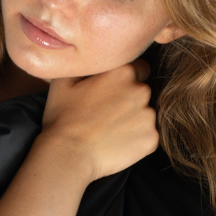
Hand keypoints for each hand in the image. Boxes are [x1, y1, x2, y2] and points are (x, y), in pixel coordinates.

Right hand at [40, 58, 158, 181]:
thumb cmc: (63, 118)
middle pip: (143, 92)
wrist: (69, 155)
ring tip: (112, 132)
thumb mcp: (64, 80)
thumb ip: (85, 65)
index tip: (113, 93)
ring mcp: (148, 116)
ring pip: (146, 115)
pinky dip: (138, 141)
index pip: (139, 68)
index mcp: (124, 71)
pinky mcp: (151, 139)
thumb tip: (90, 60)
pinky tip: (118, 144)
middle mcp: (141, 90)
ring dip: (135, 121)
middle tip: (110, 115)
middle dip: (130, 101)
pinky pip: (149, 137)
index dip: (126, 81)